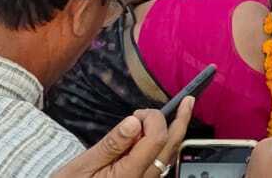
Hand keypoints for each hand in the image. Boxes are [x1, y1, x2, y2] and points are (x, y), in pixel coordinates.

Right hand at [52, 97, 193, 177]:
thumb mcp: (83, 166)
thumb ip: (112, 144)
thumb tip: (134, 122)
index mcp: (130, 174)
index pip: (156, 139)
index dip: (153, 119)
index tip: (137, 113)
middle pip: (170, 147)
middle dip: (181, 122)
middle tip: (188, 101)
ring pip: (169, 155)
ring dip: (175, 133)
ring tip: (181, 112)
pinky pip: (160, 163)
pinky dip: (164, 145)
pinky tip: (161, 134)